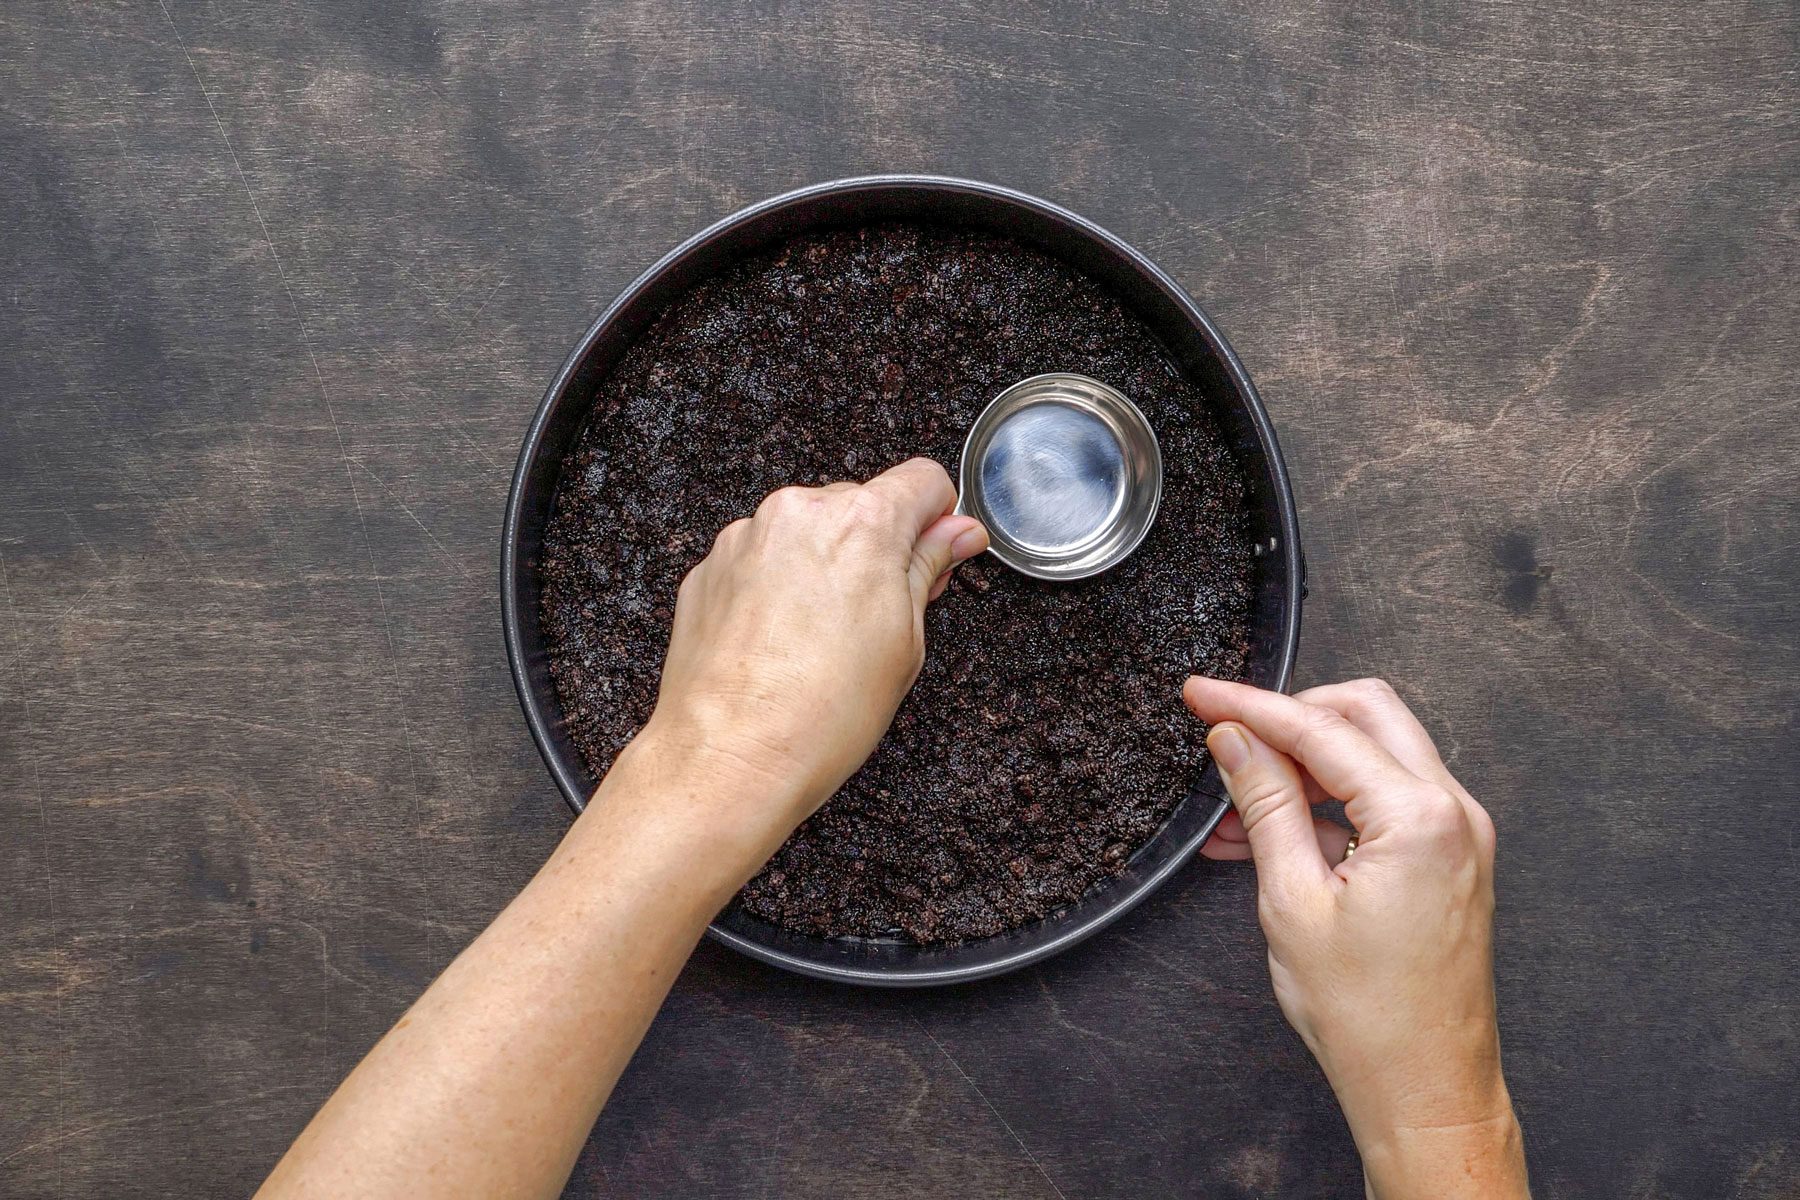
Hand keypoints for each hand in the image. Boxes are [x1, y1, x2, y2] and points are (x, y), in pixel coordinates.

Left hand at [644, 458, 986, 841]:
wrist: (728, 758)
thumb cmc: (819, 714)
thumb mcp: (904, 642)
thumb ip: (927, 568)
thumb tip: (956, 534)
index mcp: (861, 522)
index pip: (922, 480)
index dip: (938, 519)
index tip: (937, 551)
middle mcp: (798, 514)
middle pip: (859, 504)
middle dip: (875, 548)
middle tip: (879, 616)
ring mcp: (745, 539)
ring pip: (805, 532)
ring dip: (821, 566)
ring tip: (821, 640)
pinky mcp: (708, 569)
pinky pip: (759, 560)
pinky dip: (775, 588)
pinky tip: (781, 643)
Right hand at [1184, 677, 1526, 1199]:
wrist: (1425, 1089)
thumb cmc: (1370, 1018)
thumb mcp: (1292, 902)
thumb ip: (1264, 806)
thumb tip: (1235, 742)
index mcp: (1420, 818)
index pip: (1322, 729)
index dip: (1251, 706)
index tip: (1202, 694)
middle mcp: (1454, 813)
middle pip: (1364, 715)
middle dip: (1289, 717)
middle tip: (1225, 732)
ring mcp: (1458, 834)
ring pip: (1374, 754)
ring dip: (1303, 766)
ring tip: (1233, 806)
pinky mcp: (1449, 858)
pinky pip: (1384, 800)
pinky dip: (1328, 804)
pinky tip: (1268, 835)